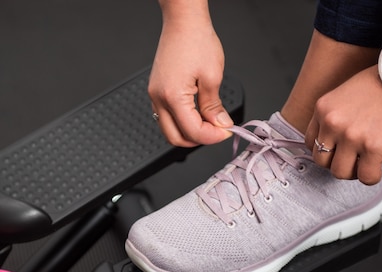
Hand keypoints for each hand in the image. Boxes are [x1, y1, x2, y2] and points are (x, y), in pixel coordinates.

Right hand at [148, 13, 233, 146]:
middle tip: (217, 131)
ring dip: (189, 132)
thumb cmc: (196, 41)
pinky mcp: (157, 90)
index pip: (192, 131)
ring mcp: (155, 95)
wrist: (183, 22)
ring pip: (169, 129)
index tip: (226, 131)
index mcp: (172, 96)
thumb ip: (214, 107)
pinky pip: (166, 116)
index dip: (212, 136)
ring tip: (209, 122)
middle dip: (198, 139)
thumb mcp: (213, 76)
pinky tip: (197, 114)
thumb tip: (220, 124)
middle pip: (175, 138)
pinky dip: (182, 121)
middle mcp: (158, 98)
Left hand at [304, 65, 381, 184]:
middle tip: (354, 158)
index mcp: (323, 108)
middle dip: (338, 162)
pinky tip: (379, 168)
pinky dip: (372, 177)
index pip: (310, 142)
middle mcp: (332, 123)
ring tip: (366, 163)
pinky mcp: (373, 147)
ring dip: (354, 172)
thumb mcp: (348, 92)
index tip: (340, 150)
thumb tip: (339, 140)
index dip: (326, 150)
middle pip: (321, 160)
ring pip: (340, 173)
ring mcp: (351, 136)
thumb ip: (339, 115)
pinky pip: (366, 176)